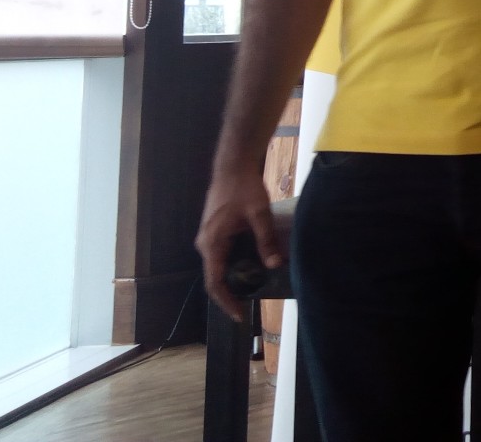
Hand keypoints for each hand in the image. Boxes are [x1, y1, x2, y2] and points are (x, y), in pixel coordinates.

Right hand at [195, 168, 279, 322]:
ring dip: (233, 278)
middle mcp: (205, 243)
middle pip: (215, 277)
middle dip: (231, 293)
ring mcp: (207, 237)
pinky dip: (233, 265)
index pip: (215, 282)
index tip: (239, 315)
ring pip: (218, 266)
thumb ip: (266, 240)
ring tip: (252, 287)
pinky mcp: (213, 232)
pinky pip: (220, 255)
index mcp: (212, 243)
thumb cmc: (244, 187)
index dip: (226, 301)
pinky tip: (250, 265)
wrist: (232, 166)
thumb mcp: (260, 214)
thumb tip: (275, 265)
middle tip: (249, 303)